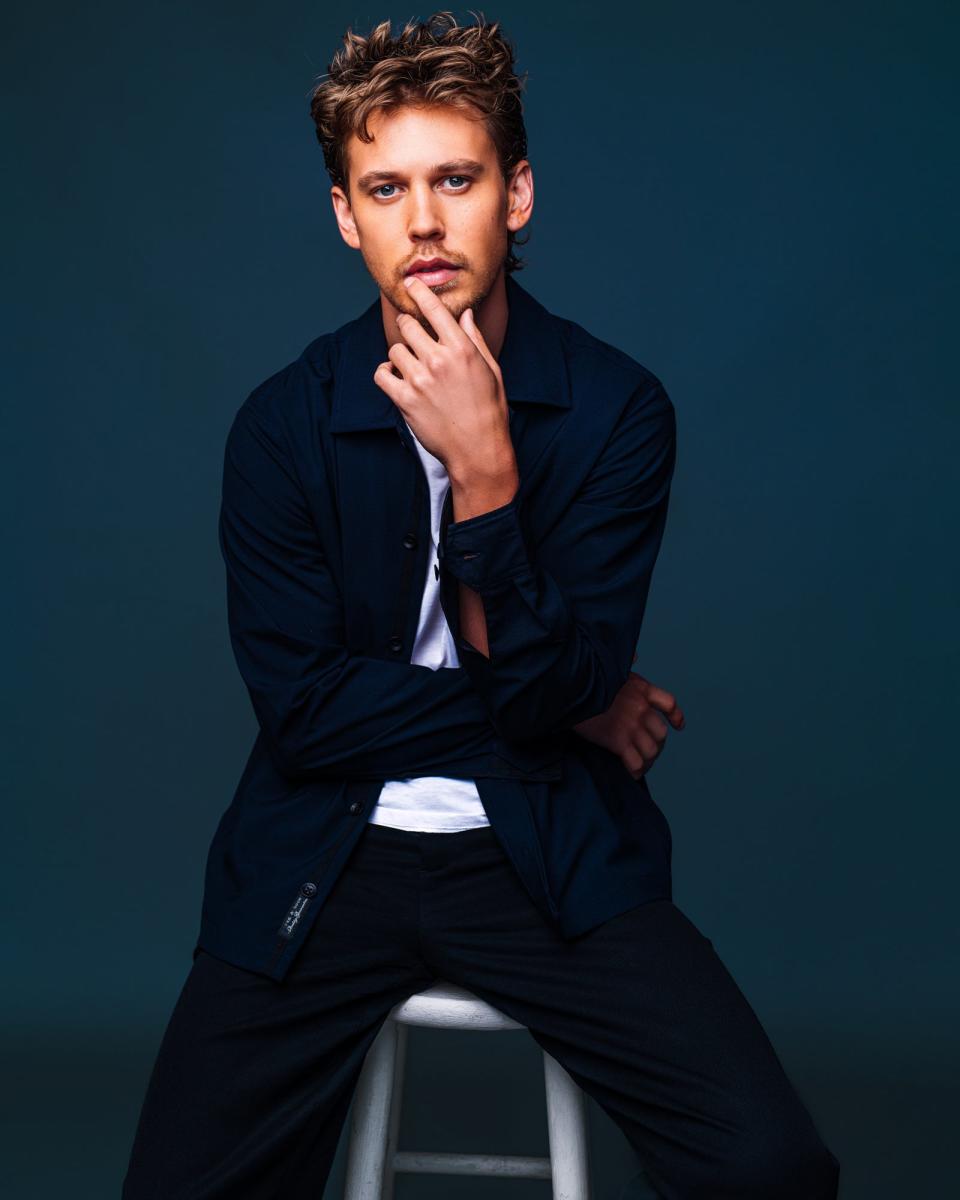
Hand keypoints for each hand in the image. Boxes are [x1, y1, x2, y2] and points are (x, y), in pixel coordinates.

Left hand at [372, 274, 514, 484]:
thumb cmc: (489, 410)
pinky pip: (382, 375)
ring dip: (400, 355)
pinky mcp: (405, 400)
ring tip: (411, 367)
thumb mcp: (491, 370)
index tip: (411, 284)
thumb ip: (475, 339)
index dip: (419, 292)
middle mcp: (439, 360)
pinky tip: (395, 377)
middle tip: (413, 336)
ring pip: (395, 349)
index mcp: (462, 349)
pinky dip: (385, 373)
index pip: (434, 309)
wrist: (478, 449)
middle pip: (408, 326)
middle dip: (408, 327)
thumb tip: (465, 314)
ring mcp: (420, 380)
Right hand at [572, 660, 685, 779]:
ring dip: (647, 760)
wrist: (570, 687)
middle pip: (661, 733)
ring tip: (640, 764)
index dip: (676, 717)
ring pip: (652, 750)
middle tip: (647, 750)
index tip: (679, 726)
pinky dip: (636, 771)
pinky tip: (632, 773)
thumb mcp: (610, 664)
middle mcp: (641, 708)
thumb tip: (635, 655)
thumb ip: (626, 664)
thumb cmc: (587, 676)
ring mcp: (631, 726)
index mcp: (641, 688)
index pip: (669, 703)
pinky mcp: (617, 741)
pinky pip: (636, 763)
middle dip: (657, 744)